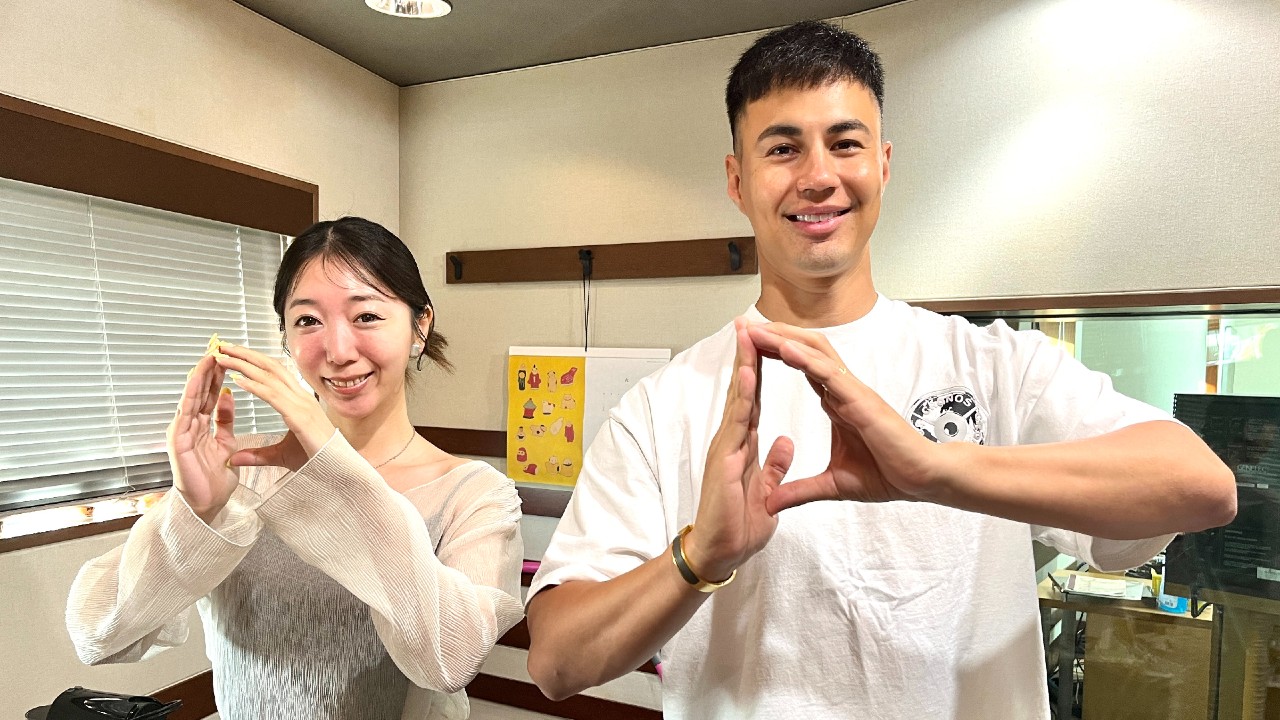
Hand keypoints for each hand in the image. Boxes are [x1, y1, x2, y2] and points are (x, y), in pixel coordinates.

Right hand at [167, 354, 237, 520]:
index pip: (211, 394)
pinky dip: (193, 393)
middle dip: (209, 368)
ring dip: (200, 375)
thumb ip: (225, 422)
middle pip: (200, 391)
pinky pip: (186, 411)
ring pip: (191, 396)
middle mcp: (189, 425)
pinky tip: (200, 378)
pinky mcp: (177, 439)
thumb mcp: (226, 445)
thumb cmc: (216, 479)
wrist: (207, 506)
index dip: (219, 375)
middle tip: (219, 345)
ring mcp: (181, 430)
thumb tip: (228, 398)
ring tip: (210, 354)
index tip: (228, 355)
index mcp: (202, 426)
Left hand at [211, 342, 333, 469]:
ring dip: (244, 365)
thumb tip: (235, 458)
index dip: (253, 361)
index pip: (274, 373)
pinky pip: (273, 396)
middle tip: (223, 346)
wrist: (338, 470)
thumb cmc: (317, 460)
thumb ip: (258, 455)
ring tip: (223, 357)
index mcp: (300, 402)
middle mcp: (301, 398)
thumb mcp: (281, 456)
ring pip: (270, 377)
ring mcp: (302, 405)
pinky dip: (255, 386)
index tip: (233, 355)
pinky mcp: (299, 417)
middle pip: (271, 367)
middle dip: (246, 354)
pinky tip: (238, 380)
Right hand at [682, 318, 794, 581]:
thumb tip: (785, 443)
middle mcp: (731, 440)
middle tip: (750, 321)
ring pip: (737, 398)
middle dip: (748, 355)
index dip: (759, 370)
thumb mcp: (767, 492)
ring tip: (747, 333)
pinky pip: (736, 422)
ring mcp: (725, 447)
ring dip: (742, 364)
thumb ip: (774, 466)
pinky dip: (742, 396)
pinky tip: (748, 374)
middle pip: (743, 390)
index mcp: (743, 445)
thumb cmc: (737, 526)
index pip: (753, 399)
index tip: (766, 341)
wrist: (720, 553)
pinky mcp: (724, 460)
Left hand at [746, 323, 946, 513]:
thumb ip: (800, 491)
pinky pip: (829, 373)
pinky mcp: (861, 400)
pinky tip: (783, 348)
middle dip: (774, 335)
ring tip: (755, 328)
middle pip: (804, 350)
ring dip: (783, 338)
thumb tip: (770, 505)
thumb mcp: (832, 485)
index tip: (749, 344)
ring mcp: (852, 391)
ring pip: (814, 352)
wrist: (923, 480)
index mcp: (837, 402)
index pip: (801, 367)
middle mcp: (842, 389)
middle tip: (743, 324)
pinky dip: (805, 358)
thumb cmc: (888, 475)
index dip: (776, 352)